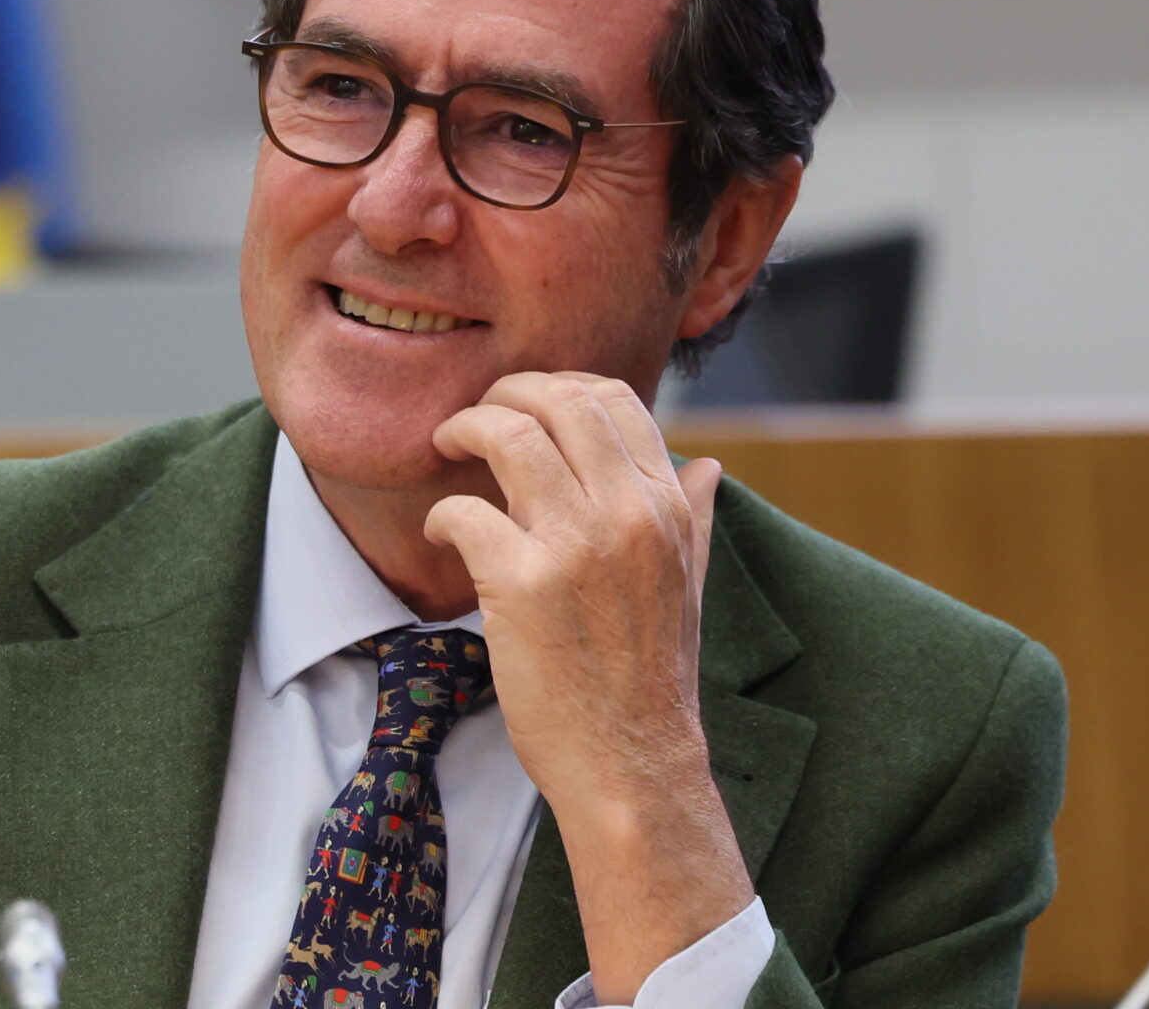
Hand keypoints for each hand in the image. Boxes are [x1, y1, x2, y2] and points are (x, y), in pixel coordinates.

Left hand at [423, 370, 749, 999]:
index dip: (557, 386)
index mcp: (666, 508)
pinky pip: (462, 510)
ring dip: (466, 429)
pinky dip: (440, 513)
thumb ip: (693, 520)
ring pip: (507, 436)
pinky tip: (441, 532)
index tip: (524, 402)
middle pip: (558, 400)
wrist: (630, 763)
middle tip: (475, 417)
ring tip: (447, 446)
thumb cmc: (650, 680)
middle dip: (505, 394)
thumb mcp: (689, 589)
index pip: (614, 399)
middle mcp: (627, 513)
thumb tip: (707, 466)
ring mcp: (574, 546)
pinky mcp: (520, 583)